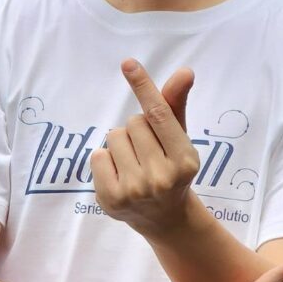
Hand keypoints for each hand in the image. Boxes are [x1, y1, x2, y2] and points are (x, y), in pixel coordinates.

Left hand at [91, 59, 199, 236]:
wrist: (164, 218)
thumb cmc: (171, 167)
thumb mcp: (179, 138)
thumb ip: (176, 104)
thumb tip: (185, 71)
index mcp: (185, 160)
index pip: (159, 114)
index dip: (143, 86)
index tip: (128, 63)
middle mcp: (162, 178)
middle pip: (133, 123)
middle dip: (137, 130)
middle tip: (148, 152)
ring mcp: (136, 191)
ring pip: (114, 137)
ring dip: (121, 144)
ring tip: (134, 163)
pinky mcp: (112, 199)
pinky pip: (97, 155)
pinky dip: (105, 160)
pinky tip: (119, 175)